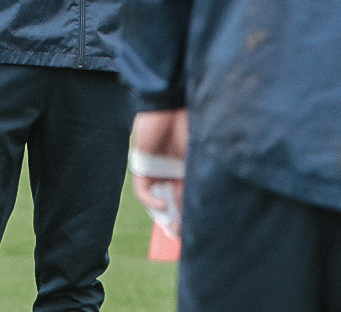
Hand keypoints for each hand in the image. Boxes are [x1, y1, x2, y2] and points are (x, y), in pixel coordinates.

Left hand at [131, 109, 188, 226]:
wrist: (171, 104)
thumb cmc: (189, 127)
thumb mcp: (195, 159)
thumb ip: (194, 183)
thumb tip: (198, 211)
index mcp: (186, 169)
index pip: (186, 199)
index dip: (189, 216)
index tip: (192, 232)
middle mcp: (171, 172)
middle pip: (172, 203)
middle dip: (176, 221)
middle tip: (181, 236)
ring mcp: (156, 169)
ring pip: (157, 200)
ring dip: (164, 216)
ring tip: (174, 228)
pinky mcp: (142, 166)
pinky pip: (143, 191)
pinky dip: (151, 201)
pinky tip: (164, 205)